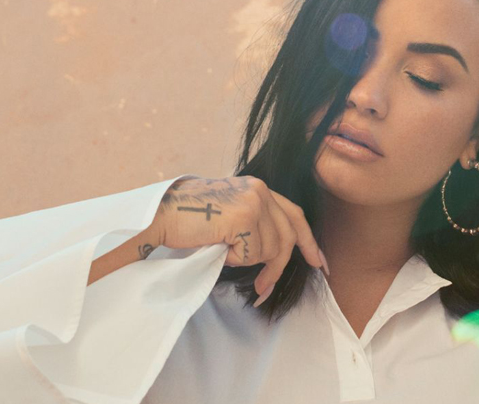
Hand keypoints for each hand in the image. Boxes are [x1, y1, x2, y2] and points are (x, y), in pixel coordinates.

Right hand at [151, 175, 327, 305]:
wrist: (160, 214)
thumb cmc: (188, 219)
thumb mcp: (230, 215)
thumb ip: (255, 222)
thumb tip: (279, 252)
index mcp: (258, 188)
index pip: (294, 215)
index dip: (308, 241)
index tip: (319, 263)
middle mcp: (260, 190)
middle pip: (286, 239)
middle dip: (276, 268)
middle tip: (263, 289)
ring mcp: (254, 202)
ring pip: (268, 250)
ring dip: (244, 259)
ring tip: (220, 247)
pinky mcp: (244, 217)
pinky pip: (251, 254)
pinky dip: (233, 258)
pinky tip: (215, 245)